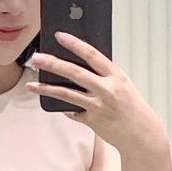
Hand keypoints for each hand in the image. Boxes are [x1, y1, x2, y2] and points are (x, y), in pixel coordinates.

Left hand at [26, 31, 164, 156]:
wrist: (141, 134)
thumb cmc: (132, 106)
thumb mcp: (122, 83)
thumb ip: (105, 74)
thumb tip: (81, 62)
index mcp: (116, 75)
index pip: (92, 55)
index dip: (75, 44)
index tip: (59, 35)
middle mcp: (106, 90)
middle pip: (75, 73)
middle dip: (53, 64)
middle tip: (36, 58)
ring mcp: (98, 106)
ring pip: (66, 94)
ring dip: (46, 88)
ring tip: (30, 84)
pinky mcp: (92, 121)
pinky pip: (72, 111)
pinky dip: (64, 107)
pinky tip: (54, 103)